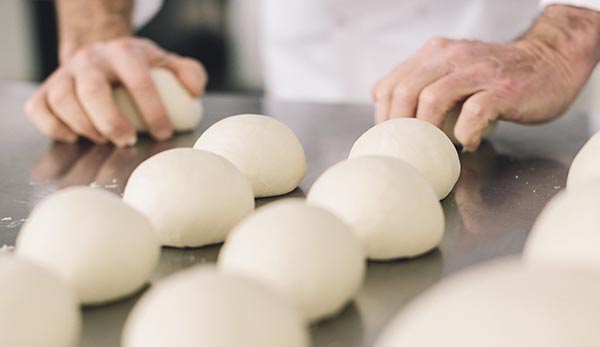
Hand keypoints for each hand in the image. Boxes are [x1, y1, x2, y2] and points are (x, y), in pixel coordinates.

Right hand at [25, 37, 206, 146]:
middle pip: (94, 92)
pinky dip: (54, 128)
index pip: (139, 82)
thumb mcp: (165, 64)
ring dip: (85, 127)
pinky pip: (39, 110)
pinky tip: (74, 137)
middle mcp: (89, 60)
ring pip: (63, 101)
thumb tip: (195, 91)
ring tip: (105, 140)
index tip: (164, 133)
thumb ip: (187, 73)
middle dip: (112, 123)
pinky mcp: (44, 90)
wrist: (100, 55)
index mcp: (123, 53)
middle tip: (128, 141)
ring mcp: (63, 74)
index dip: (153, 111)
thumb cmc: (136, 66)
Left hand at [372, 5, 599, 150]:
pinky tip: (466, 143)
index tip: (387, 136)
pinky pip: (474, 113)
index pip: (393, 83)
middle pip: (407, 90)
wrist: (550, 63)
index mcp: (435, 53)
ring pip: (433, 98)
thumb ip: (420, 80)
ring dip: (426, 129)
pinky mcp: (502, 89)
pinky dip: (464, 133)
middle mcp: (453, 56)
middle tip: (404, 147)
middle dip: (398, 125)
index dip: (383, 114)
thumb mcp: (451, 69)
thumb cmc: (495, 75)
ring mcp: (478, 71)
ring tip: (431, 147)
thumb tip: (381, 98)